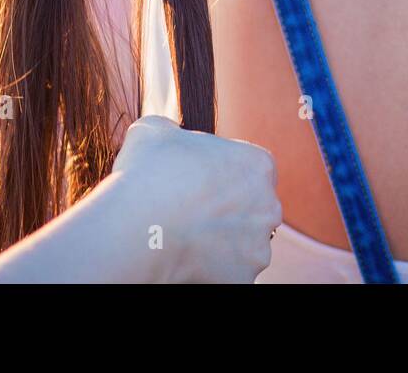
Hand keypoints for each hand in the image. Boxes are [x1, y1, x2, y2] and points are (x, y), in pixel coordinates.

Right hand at [112, 115, 280, 282]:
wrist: (138, 227)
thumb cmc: (150, 173)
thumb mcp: (155, 132)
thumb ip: (170, 131)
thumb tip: (164, 133)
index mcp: (258, 165)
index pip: (248, 170)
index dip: (221, 176)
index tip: (197, 183)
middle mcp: (268, 206)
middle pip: (250, 208)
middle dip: (226, 211)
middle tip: (190, 212)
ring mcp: (258, 245)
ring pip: (242, 244)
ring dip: (220, 242)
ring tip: (184, 237)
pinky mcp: (243, 277)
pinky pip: (229, 272)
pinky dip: (212, 269)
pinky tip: (186, 258)